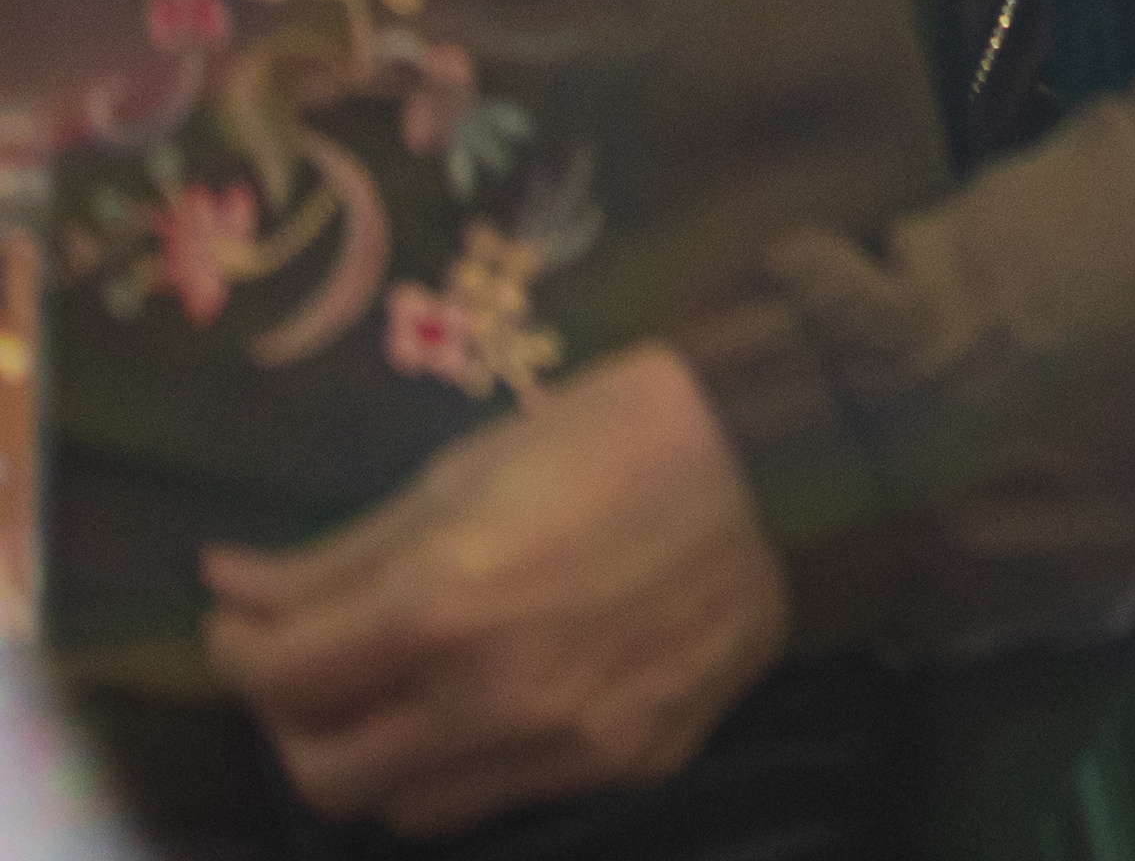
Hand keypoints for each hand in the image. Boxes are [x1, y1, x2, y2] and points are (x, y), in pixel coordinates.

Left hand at [203, 344, 788, 830]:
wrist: (792, 459)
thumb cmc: (616, 436)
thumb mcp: (465, 471)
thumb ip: (342, 552)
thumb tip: (230, 587)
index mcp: (445, 604)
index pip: (276, 678)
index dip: (237, 651)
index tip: (249, 626)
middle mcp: (497, 696)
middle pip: (327, 775)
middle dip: (298, 725)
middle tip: (320, 672)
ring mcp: (572, 744)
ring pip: (412, 809)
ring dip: (388, 755)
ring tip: (414, 689)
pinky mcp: (634, 762)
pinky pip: (515, 792)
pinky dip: (482, 757)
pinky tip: (511, 690)